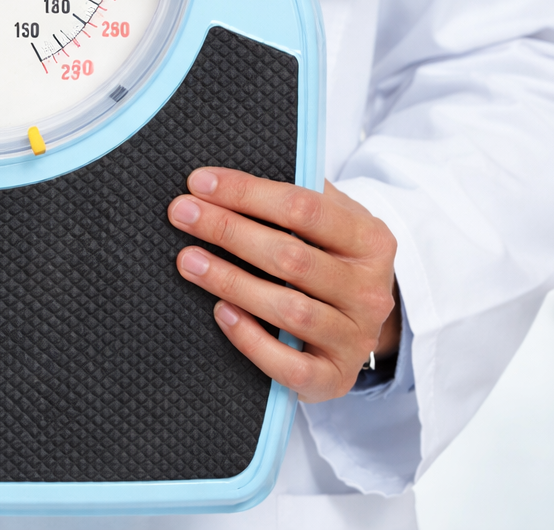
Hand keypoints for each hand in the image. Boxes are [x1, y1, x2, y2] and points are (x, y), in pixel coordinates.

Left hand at [168, 169, 398, 402]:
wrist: (359, 325)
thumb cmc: (330, 260)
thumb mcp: (331, 221)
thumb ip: (296, 195)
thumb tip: (227, 176)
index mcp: (371, 240)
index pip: (304, 208)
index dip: (247, 193)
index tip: (199, 183)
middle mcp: (369, 291)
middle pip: (291, 256)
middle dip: (229, 231)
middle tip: (182, 214)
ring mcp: (354, 338)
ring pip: (289, 310)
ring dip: (231, 281)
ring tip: (188, 260)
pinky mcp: (335, 379)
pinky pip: (290, 365)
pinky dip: (251, 340)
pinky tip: (221, 313)